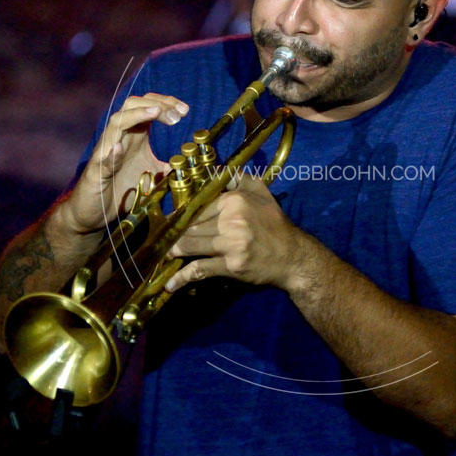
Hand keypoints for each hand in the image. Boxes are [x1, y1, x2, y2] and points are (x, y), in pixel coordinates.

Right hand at [61, 93, 188, 233]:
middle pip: (133, 105)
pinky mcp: (95, 172)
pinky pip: (102, 158)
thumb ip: (168, 167)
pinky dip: (111, 152)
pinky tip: (119, 148)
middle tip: (178, 115)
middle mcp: (120, 137)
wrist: (95, 213)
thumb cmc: (121, 189)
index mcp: (135, 135)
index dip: (166, 103)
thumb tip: (190, 164)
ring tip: (155, 112)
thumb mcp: (152, 176)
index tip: (185, 110)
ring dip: (137, 115)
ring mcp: (106, 152)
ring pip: (116, 122)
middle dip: (156, 104)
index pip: (148, 106)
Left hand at [166, 175, 299, 291]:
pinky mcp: (232, 265)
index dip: (181, 216)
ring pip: (191, 246)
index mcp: (235, 201)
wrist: (293, 256)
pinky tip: (170, 284)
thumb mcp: (262, 193)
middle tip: (161, 240)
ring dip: (174, 252)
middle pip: (191, 227)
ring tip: (164, 255)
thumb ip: (239, 178)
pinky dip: (183, 278)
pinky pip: (201, 270)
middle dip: (174, 235)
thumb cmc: (275, 224)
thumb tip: (217, 171)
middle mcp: (232, 221)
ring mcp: (231, 244)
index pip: (198, 207)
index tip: (170, 222)